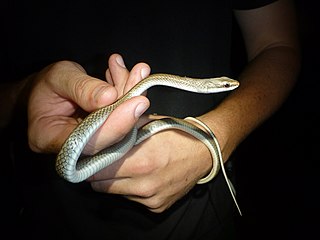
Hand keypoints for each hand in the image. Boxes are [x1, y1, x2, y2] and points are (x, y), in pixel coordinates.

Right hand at [27, 54, 149, 154]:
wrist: (47, 91)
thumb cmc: (46, 85)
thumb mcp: (59, 77)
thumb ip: (82, 88)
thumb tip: (110, 96)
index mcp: (49, 137)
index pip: (88, 142)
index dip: (115, 124)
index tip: (136, 102)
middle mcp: (73, 148)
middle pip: (109, 136)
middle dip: (129, 105)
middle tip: (141, 77)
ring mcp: (92, 143)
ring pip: (121, 126)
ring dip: (132, 96)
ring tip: (138, 71)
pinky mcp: (106, 135)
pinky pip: (123, 119)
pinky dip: (130, 96)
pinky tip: (133, 75)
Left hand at [88, 114, 212, 212]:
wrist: (204, 152)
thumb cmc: (177, 134)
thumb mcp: (149, 122)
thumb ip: (123, 128)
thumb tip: (100, 130)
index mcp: (142, 161)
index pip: (97, 170)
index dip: (90, 162)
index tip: (89, 156)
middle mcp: (145, 184)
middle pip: (101, 185)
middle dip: (99, 173)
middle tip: (105, 161)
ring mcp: (151, 198)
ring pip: (115, 193)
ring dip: (115, 181)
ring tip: (127, 166)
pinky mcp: (157, 207)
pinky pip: (132, 199)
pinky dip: (131, 189)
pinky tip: (141, 176)